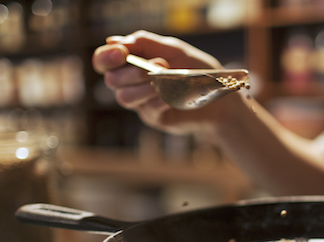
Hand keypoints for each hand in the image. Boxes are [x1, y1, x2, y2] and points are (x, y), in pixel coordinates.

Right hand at [92, 30, 235, 133]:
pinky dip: (160, 99)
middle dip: (132, 72)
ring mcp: (142, 103)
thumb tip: (112, 41)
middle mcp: (132, 84)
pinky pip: (146, 110)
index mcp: (133, 63)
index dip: (106, 57)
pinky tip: (174, 96)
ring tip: (167, 81)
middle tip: (160, 65)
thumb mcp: (174, 50)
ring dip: (145, 87)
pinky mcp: (154, 118)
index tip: (122, 53)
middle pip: (112, 80)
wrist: (219, 96)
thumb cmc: (196, 70)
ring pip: (124, 98)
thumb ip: (145, 43)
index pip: (104, 61)